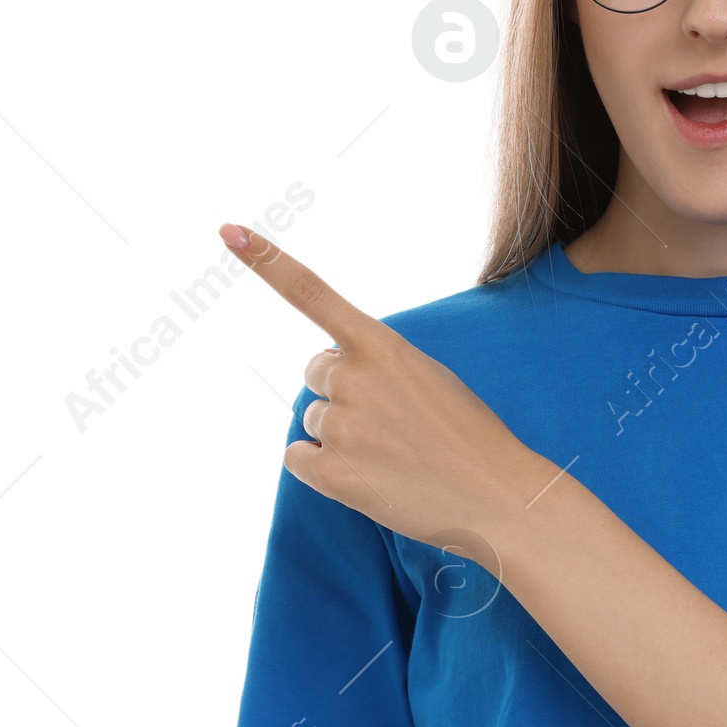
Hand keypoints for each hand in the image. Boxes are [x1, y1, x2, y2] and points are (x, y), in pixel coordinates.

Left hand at [219, 222, 539, 554]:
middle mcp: (355, 378)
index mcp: (383, 346)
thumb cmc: (470, 437)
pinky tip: (369, 477)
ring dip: (341, 437)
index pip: (312, 293)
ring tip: (392, 455)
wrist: (498, 496)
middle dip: (342, 392)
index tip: (229, 231)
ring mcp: (342, 427)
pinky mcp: (332, 474)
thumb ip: (379, 364)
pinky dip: (324, 469)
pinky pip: (298, 459)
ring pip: (312, 421)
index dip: (267, 261)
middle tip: (391, 420)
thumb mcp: (430, 377)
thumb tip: (329, 372)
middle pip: (316, 374)